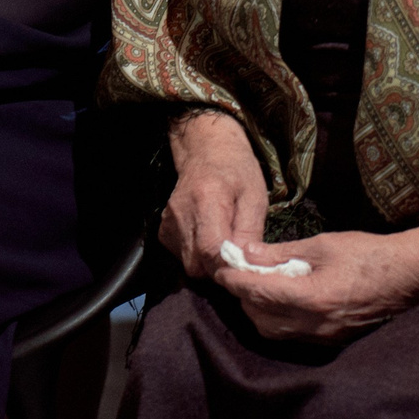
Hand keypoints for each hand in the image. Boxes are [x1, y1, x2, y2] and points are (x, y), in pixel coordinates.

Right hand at [159, 110, 269, 282]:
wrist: (206, 149)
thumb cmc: (237, 170)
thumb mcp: (255, 196)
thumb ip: (250, 232)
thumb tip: (245, 264)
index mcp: (207, 199)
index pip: (210, 250)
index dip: (228, 266)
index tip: (244, 267)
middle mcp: (181, 213)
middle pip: (197, 264)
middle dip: (220, 269)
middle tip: (237, 257)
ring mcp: (168, 221)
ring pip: (189, 264)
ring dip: (209, 264)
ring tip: (224, 244)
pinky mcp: (163, 229)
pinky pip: (181, 256)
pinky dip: (198, 256)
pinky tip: (209, 237)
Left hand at [212, 229, 418, 342]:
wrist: (409, 276)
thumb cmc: (368, 253)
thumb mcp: (322, 244)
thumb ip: (281, 253)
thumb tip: (248, 253)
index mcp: (311, 298)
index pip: (258, 294)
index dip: (235, 280)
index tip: (221, 268)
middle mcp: (314, 324)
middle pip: (260, 318)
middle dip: (244, 297)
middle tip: (239, 273)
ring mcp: (324, 336)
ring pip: (274, 332)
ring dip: (258, 311)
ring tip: (258, 285)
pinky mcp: (332, 341)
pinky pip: (293, 335)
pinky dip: (278, 319)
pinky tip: (281, 300)